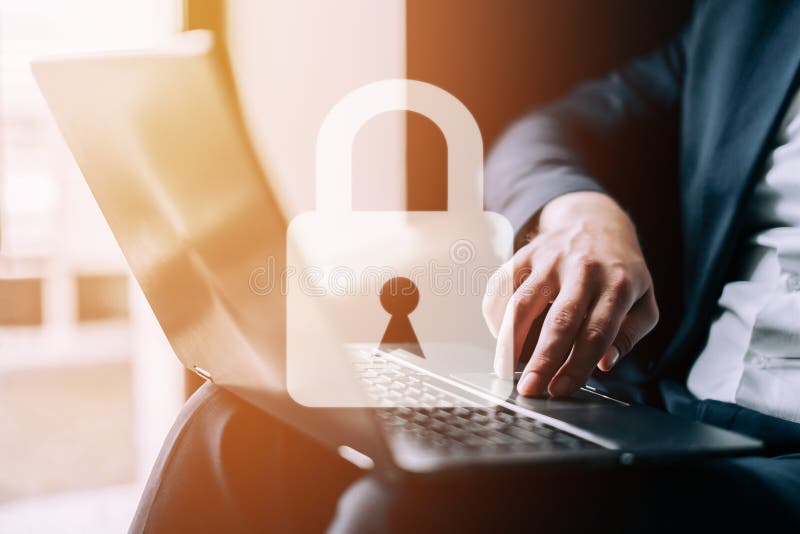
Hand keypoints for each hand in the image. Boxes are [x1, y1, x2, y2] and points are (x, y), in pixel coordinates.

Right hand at [483, 192, 658, 396]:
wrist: (596, 221)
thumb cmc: (620, 271)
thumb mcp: (644, 301)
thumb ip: (629, 334)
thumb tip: (605, 363)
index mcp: (618, 284)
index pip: (597, 333)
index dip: (578, 366)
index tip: (562, 391)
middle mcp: (583, 269)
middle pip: (559, 321)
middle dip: (542, 360)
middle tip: (529, 389)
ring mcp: (550, 259)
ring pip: (522, 302)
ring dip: (510, 340)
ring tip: (505, 369)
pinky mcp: (526, 254)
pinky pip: (502, 286)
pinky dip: (496, 316)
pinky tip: (500, 338)